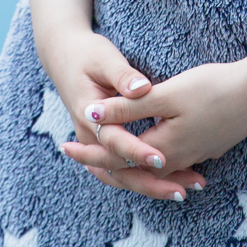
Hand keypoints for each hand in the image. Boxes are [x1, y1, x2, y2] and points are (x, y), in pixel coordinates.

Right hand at [39, 24, 206, 200]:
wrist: (64, 56)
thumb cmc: (87, 55)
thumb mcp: (105, 58)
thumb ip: (123, 75)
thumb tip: (142, 89)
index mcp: (88, 117)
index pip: (115, 141)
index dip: (138, 151)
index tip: (162, 158)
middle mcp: (90, 137)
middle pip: (119, 170)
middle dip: (150, 183)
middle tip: (181, 191)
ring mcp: (96, 143)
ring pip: (122, 175)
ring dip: (150, 186)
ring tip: (182, 192)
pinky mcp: (105, 143)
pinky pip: (123, 167)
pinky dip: (143, 176)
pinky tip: (170, 179)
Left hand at [62, 39, 246, 197]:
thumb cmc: (213, 87)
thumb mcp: (167, 93)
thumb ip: (129, 106)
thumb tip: (92, 115)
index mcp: (161, 147)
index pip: (115, 158)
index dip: (89, 153)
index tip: (64, 147)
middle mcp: (175, 159)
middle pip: (131, 169)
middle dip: (102, 163)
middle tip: (75, 155)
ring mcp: (193, 156)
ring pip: (151, 168)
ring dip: (126, 164)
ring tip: (106, 159)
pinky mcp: (205, 148)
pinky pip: (169, 164)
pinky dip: (151, 162)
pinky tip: (151, 154)